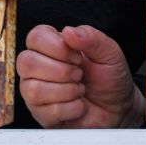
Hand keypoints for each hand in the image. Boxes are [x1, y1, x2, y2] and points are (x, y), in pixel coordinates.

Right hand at [17, 24, 144, 128]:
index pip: (35, 37)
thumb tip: (68, 31)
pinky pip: (47, 111)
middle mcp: (36, 66)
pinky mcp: (40, 114)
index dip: (57, 48)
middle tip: (79, 75)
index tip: (78, 57)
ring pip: (33, 89)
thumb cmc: (110, 79)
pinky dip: (71, 109)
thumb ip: (91, 37)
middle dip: (62, 71)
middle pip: (27, 62)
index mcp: (49, 46)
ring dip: (66, 91)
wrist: (118, 110)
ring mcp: (34, 90)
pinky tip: (78, 105)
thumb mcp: (109, 53)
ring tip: (79, 90)